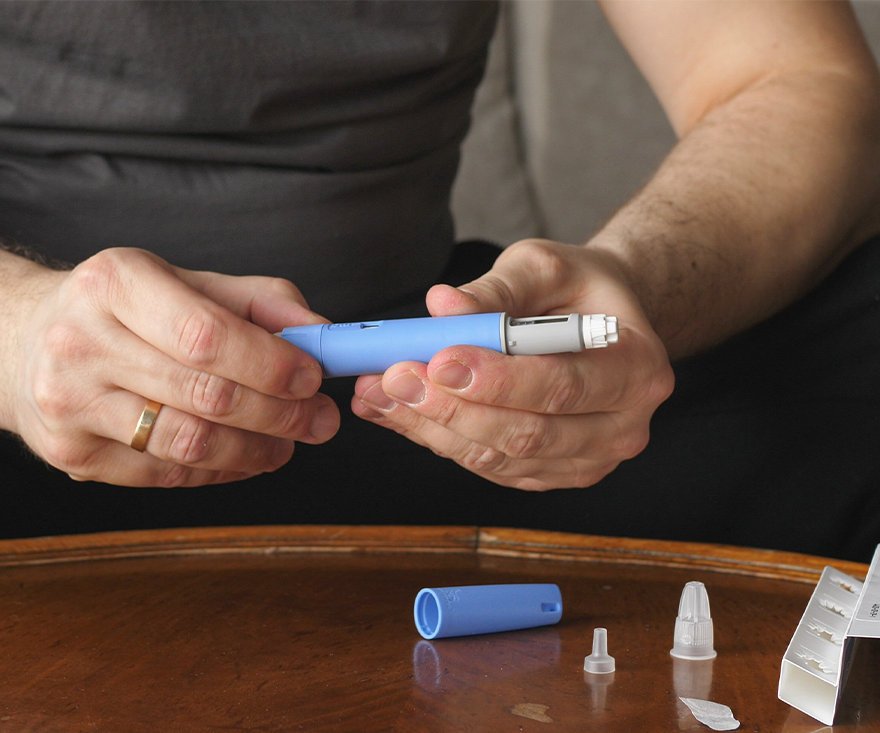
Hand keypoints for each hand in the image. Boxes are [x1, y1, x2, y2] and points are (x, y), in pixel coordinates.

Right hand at [5, 248, 338, 486]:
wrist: (28, 341)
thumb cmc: (126, 310)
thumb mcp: (188, 283)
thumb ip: (261, 303)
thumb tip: (322, 337)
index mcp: (116, 283)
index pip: (207, 335)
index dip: (270, 364)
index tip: (313, 378)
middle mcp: (83, 341)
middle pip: (205, 394)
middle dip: (280, 414)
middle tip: (320, 420)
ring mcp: (70, 403)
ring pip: (189, 443)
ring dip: (256, 450)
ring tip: (287, 443)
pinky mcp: (71, 453)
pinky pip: (166, 474)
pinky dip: (220, 470)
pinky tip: (244, 457)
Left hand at [352, 239, 673, 490]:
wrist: (598, 322)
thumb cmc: (577, 289)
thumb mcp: (544, 267)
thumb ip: (496, 289)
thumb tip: (442, 306)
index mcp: (637, 368)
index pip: (562, 385)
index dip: (497, 379)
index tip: (439, 360)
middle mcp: (622, 426)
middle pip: (529, 433)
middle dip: (452, 408)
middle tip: (395, 376)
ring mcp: (588, 458)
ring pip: (501, 458)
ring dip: (433, 428)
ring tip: (381, 390)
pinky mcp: (551, 472)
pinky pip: (490, 466)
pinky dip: (439, 439)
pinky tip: (398, 410)